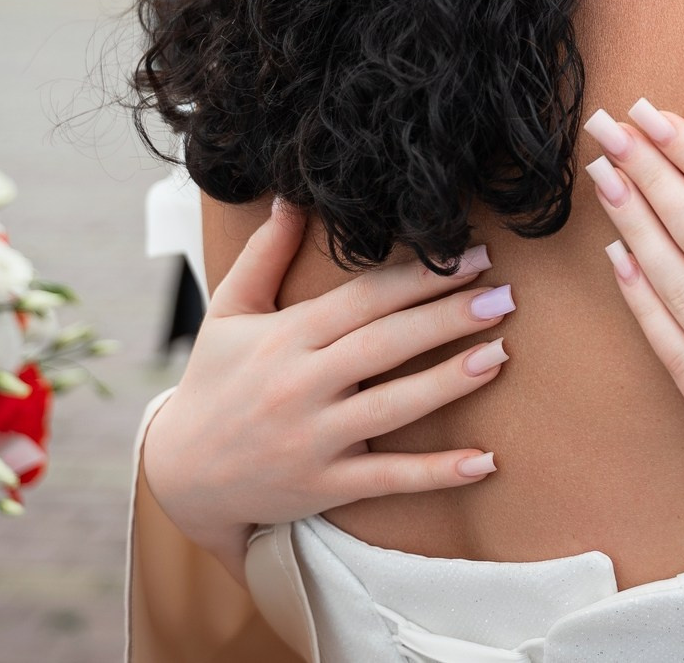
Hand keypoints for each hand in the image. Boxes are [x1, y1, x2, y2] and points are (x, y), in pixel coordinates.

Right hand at [141, 199, 513, 580]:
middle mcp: (301, 385)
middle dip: (447, 317)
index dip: (419, 276)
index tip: (471, 256)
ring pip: (392, 407)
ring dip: (449, 381)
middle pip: (385, 344)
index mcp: (286, 337)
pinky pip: (388, 479)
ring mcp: (314, 439)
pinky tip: (483, 460)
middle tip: (503, 296)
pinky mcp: (324, 486)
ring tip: (500, 354)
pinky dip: (436, 473)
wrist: (180, 474)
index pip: (364, 299)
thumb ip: (264, 255)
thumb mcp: (229, 312)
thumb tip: (290, 197)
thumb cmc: (214, 382)